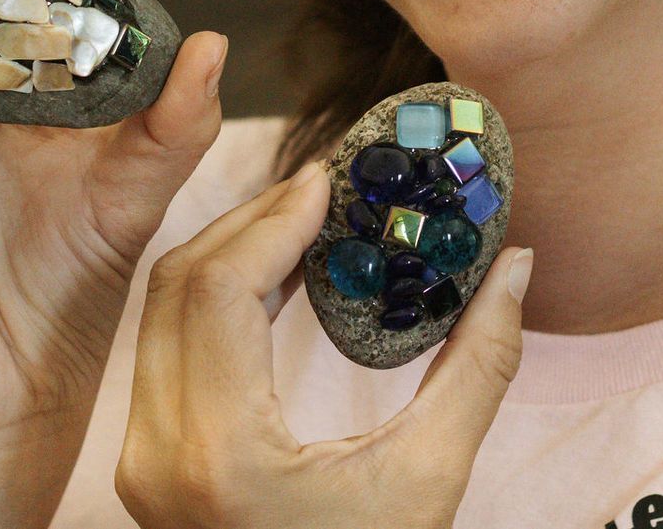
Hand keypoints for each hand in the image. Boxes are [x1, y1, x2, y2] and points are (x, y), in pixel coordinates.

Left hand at [116, 161, 533, 528]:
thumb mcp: (431, 481)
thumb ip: (478, 366)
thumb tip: (519, 266)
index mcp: (219, 455)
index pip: (217, 290)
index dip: (272, 218)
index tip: (330, 180)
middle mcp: (157, 453)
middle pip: (178, 287)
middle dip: (251, 221)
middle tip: (323, 188)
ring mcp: (142, 460)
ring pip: (162, 312)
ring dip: (229, 254)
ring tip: (305, 221)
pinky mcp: (148, 463)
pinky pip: (166, 348)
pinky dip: (214, 299)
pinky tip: (274, 279)